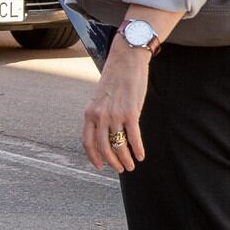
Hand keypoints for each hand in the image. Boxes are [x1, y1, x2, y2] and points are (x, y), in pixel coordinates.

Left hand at [82, 45, 149, 172]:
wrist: (126, 60)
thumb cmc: (114, 79)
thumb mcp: (99, 98)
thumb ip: (99, 115)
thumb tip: (104, 134)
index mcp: (89, 113)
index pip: (87, 142)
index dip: (93, 157)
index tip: (100, 166)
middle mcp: (99, 116)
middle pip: (104, 147)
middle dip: (113, 162)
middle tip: (120, 169)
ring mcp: (115, 115)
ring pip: (119, 145)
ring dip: (126, 159)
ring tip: (131, 166)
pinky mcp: (131, 112)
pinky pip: (134, 137)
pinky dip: (138, 149)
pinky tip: (142, 155)